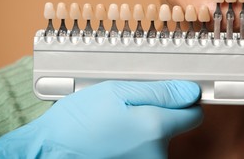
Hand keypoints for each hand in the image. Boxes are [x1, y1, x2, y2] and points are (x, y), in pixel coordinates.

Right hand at [0, 80, 201, 157]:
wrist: (49, 151)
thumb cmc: (77, 122)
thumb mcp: (117, 92)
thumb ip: (160, 92)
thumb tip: (191, 92)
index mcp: (155, 128)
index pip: (194, 114)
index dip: (184, 101)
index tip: (172, 96)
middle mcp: (156, 153)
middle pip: (175, 127)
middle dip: (159, 115)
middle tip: (130, 108)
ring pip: (159, 140)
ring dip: (145, 130)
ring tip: (118, 123)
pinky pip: (146, 151)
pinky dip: (135, 143)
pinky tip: (115, 136)